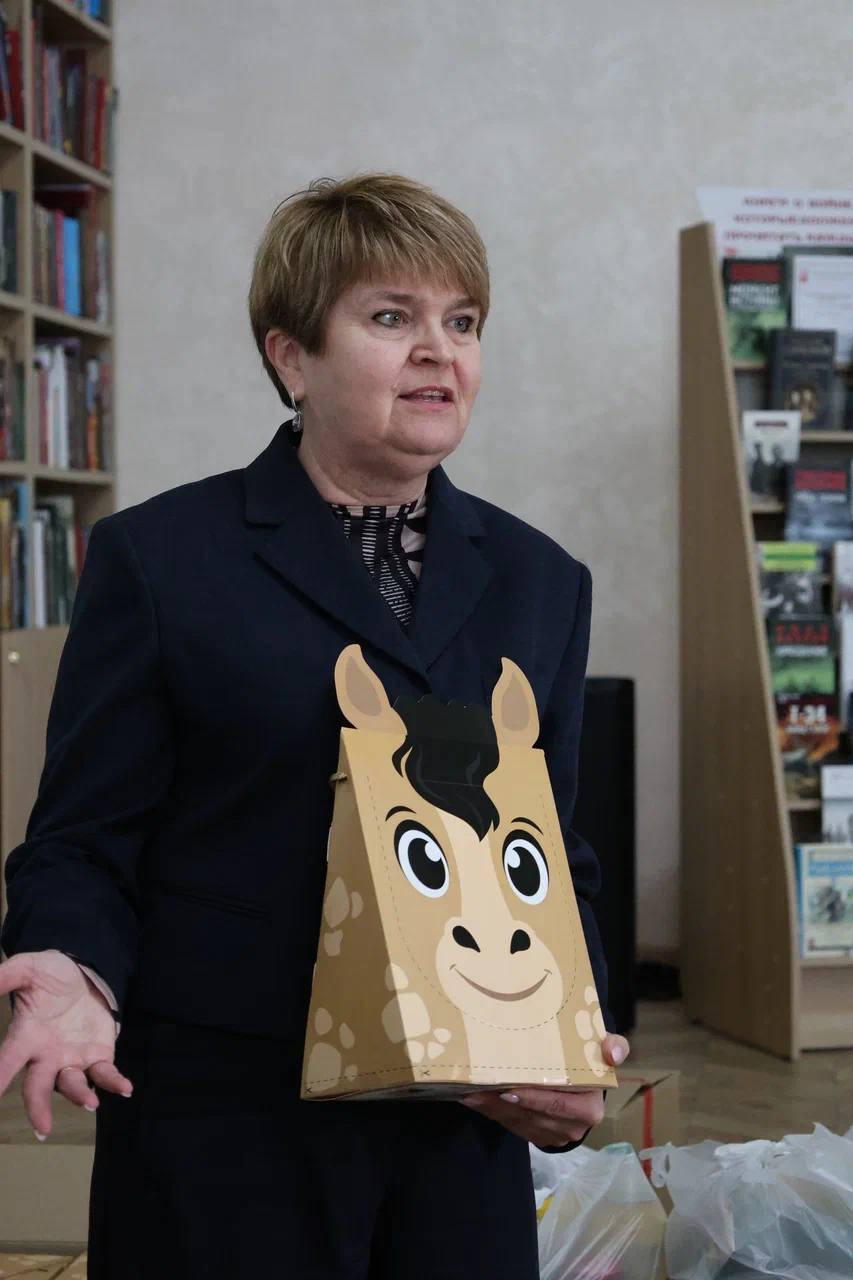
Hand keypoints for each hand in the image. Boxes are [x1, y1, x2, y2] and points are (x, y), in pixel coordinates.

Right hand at [0, 949, 133, 1139]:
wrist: (83, 972)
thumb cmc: (48, 975)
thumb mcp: (27, 969)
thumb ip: (5, 977)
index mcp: (25, 1037)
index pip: (6, 1061)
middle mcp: (46, 1056)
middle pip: (38, 1087)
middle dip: (38, 1107)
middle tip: (42, 1129)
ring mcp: (72, 1059)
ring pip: (73, 1085)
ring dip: (80, 1095)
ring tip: (90, 1102)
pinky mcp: (98, 1055)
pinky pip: (105, 1074)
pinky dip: (114, 1082)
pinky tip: (125, 1087)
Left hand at [458, 1031, 629, 1148]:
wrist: (587, 1089)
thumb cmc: (592, 1064)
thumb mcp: (603, 1051)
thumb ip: (615, 1046)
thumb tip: (612, 1054)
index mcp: (589, 1108)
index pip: (557, 1104)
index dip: (532, 1098)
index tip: (506, 1087)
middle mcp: (573, 1127)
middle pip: (532, 1115)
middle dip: (501, 1102)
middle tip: (475, 1086)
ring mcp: (555, 1136)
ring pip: (518, 1123)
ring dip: (491, 1108)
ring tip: (468, 1091)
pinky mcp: (539, 1139)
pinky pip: (513, 1127)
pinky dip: (493, 1113)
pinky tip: (475, 1099)